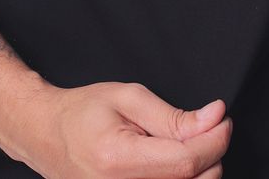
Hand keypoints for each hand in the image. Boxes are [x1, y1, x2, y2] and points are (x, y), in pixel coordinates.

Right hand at [18, 80, 232, 177]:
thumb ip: (173, 116)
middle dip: (211, 154)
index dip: (215, 139)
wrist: (45, 136)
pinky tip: (176, 165)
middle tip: (206, 127)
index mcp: (118, 161)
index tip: (223, 119)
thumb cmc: (82, 113)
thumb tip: (214, 119)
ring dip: (199, 171)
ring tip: (186, 144)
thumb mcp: (128, 98)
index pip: (186, 162)